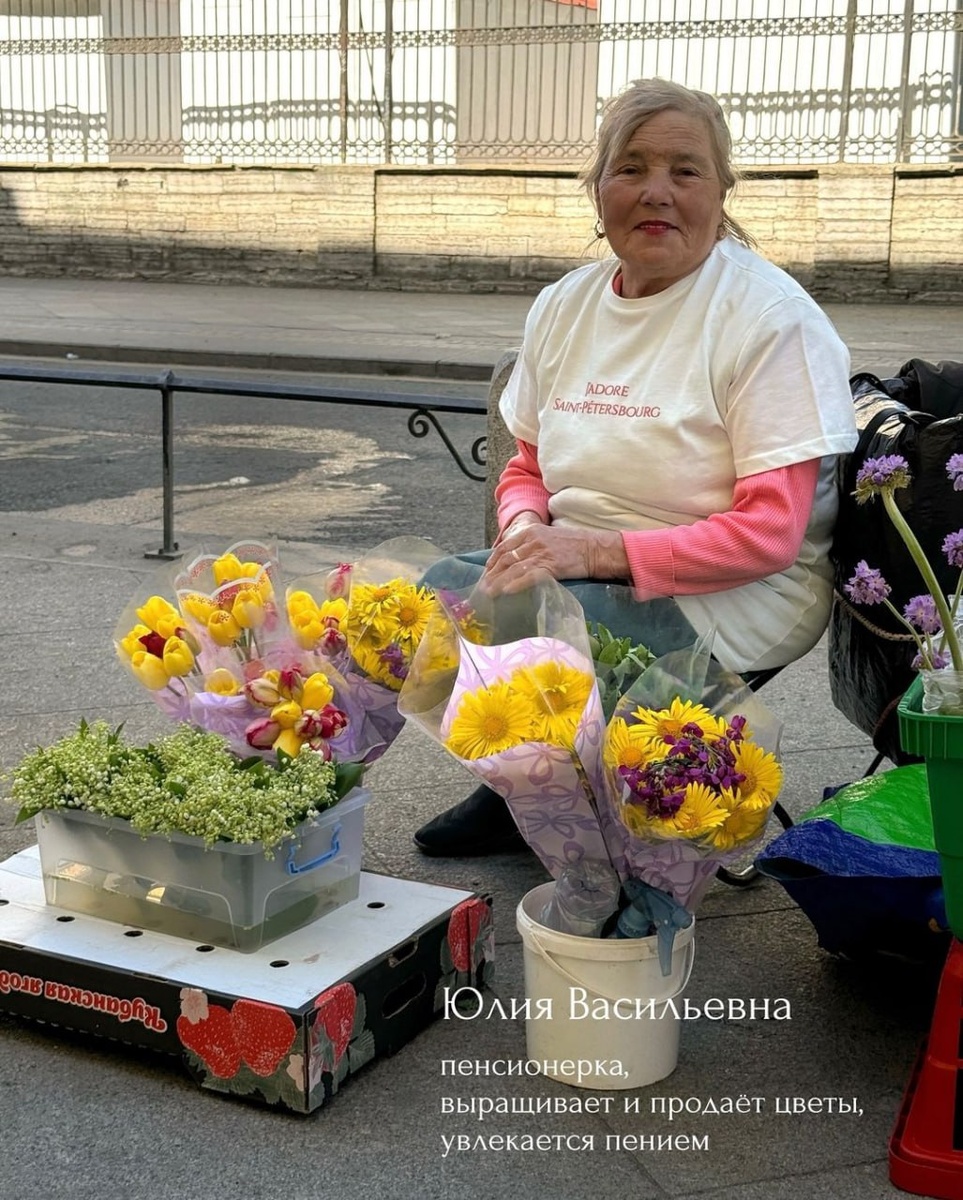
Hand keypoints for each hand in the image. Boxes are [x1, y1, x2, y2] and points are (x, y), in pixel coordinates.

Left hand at [484, 522, 627, 593]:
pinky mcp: (551, 565)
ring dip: (498, 582)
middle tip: (482, 588)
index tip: (486, 574)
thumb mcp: (548, 538)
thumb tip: (515, 561)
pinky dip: (515, 584)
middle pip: (505, 559)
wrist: (596, 549)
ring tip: (489, 593)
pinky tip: (506, 591)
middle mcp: (533, 540)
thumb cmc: (575, 546)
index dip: (492, 562)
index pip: (504, 547)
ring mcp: (542, 553)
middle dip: (491, 575)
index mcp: (531, 531)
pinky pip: (528, 576)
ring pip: (513, 569)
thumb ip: (531, 546)